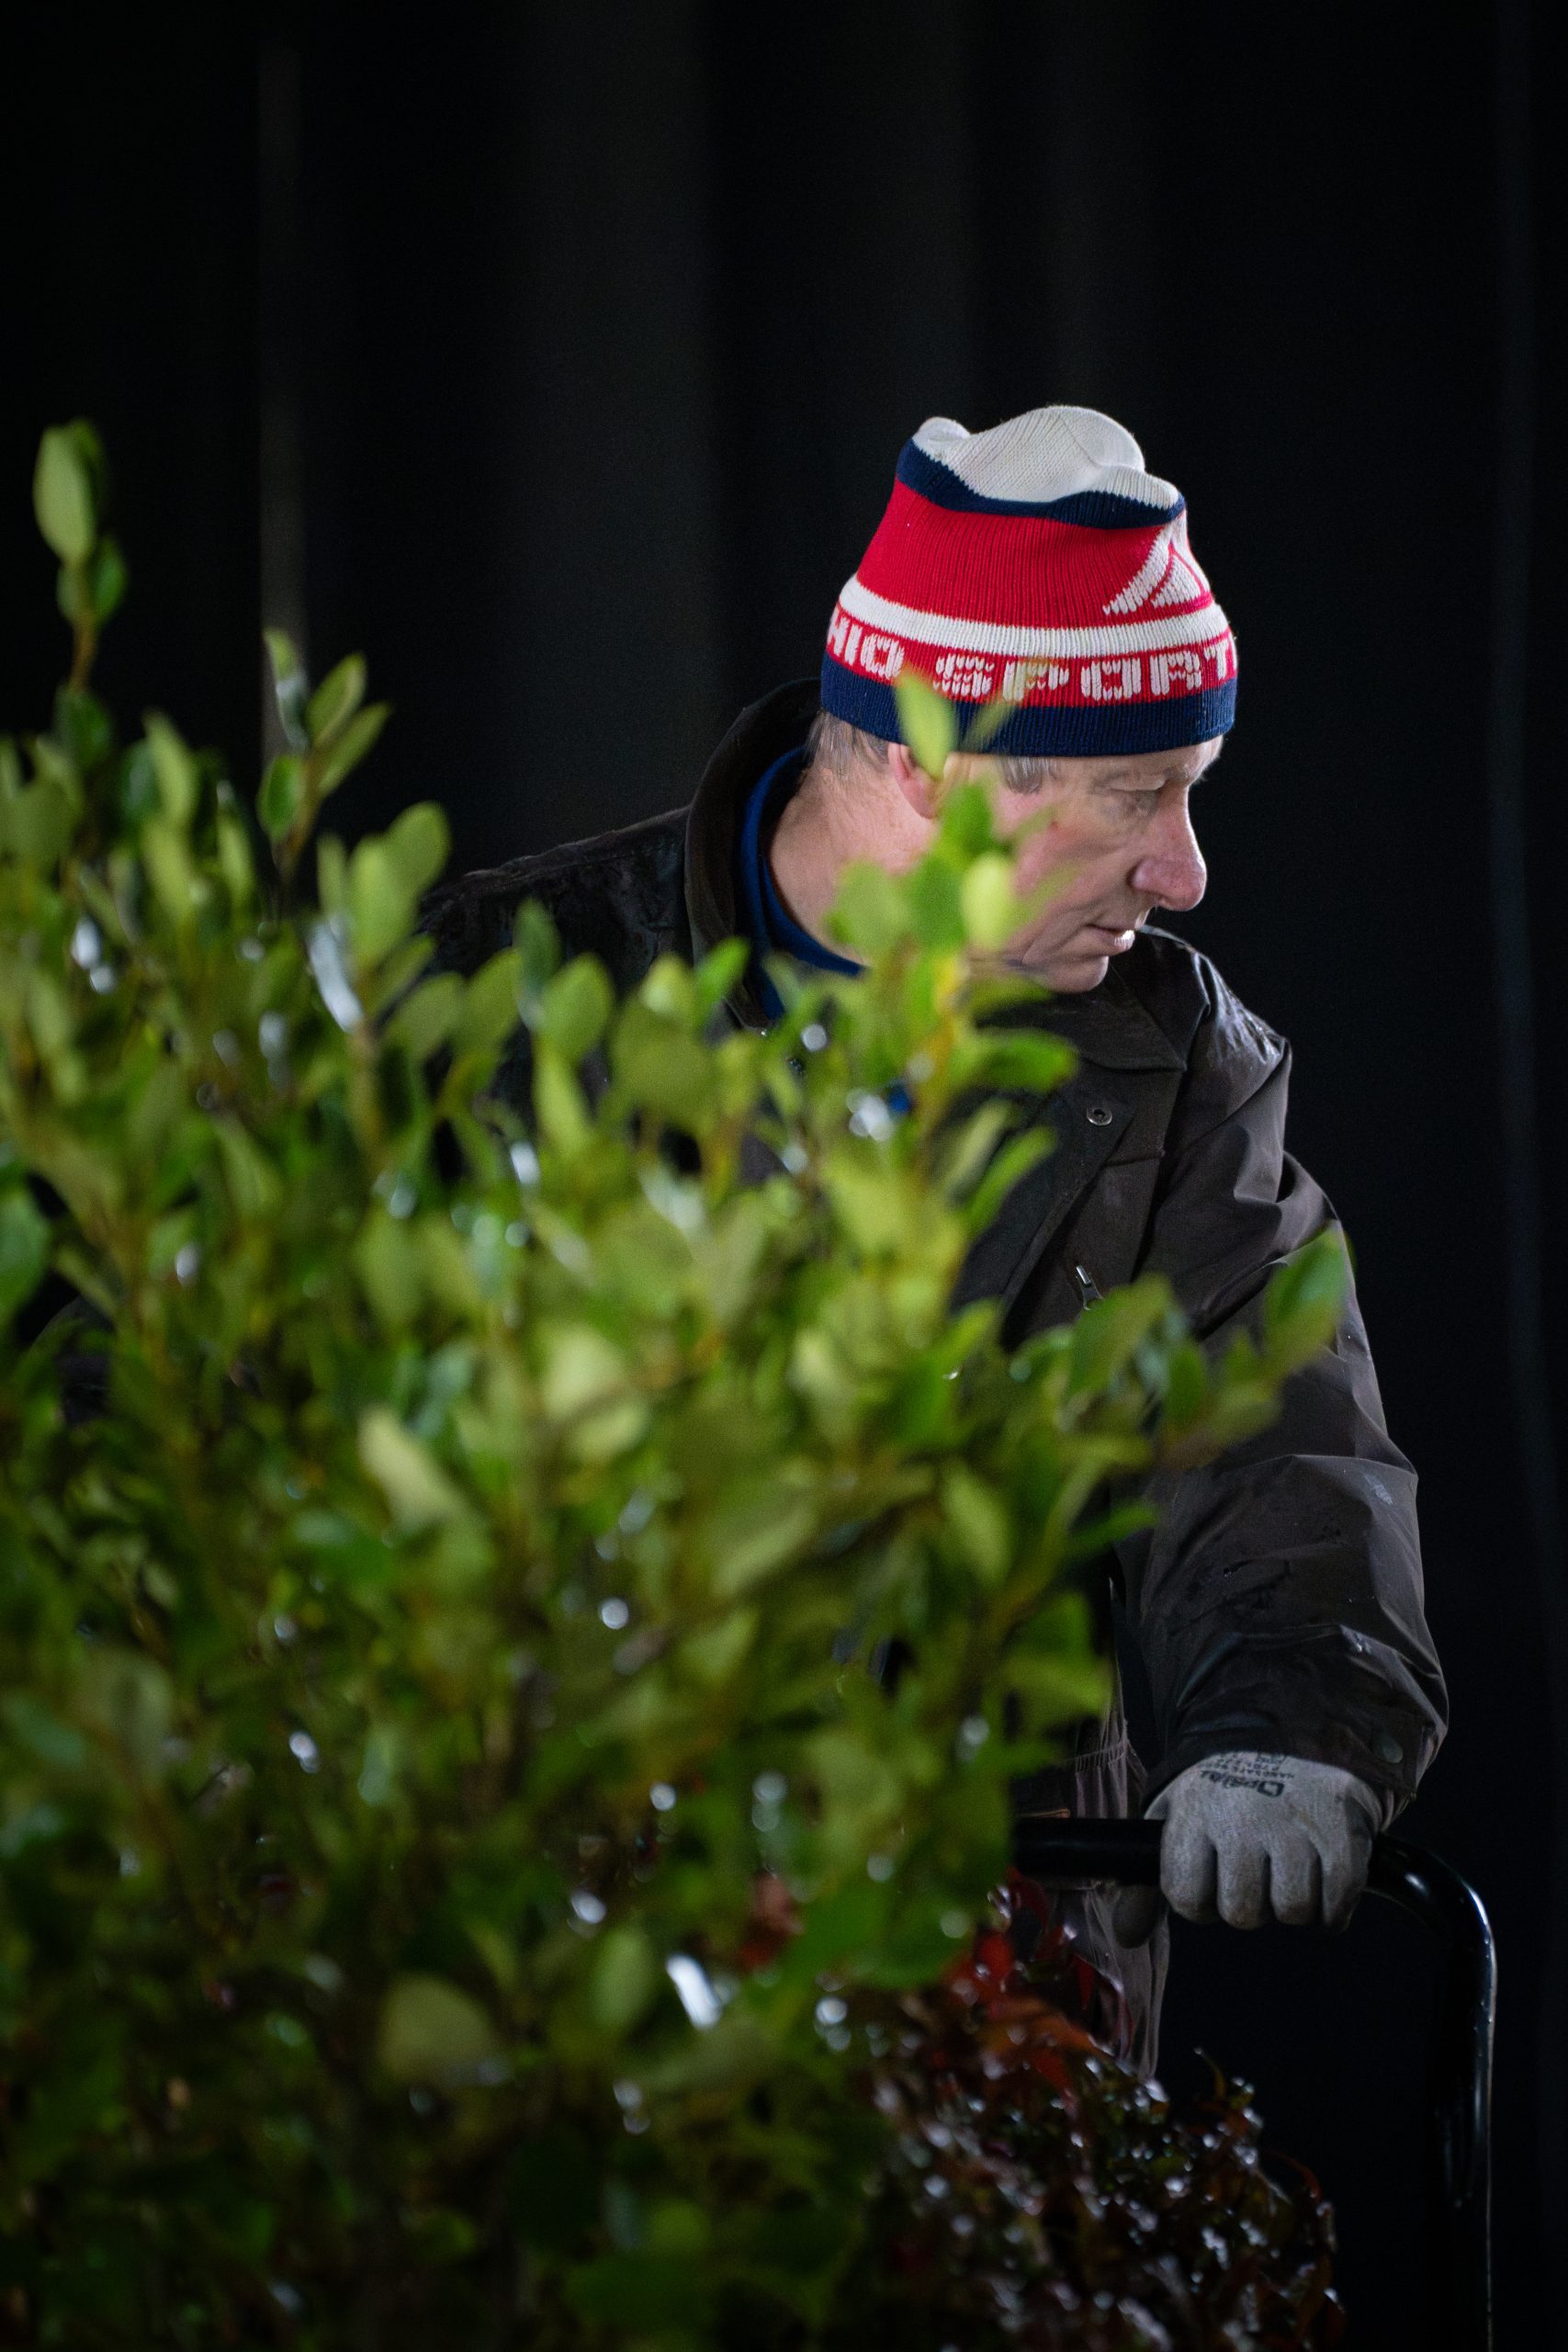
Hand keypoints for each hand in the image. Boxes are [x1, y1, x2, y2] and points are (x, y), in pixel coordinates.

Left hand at [1112, 1751, 1379, 1943]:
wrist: (1291, 1733)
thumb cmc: (1222, 1791)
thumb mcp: (1174, 1819)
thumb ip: (1145, 1882)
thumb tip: (1127, 1936)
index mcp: (1195, 1811)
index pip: (1187, 1897)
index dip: (1200, 1900)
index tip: (1211, 1878)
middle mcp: (1243, 1815)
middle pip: (1242, 1913)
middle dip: (1249, 1903)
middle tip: (1255, 1870)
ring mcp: (1295, 1822)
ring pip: (1292, 1911)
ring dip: (1293, 1903)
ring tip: (1288, 1867)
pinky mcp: (1341, 1830)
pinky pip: (1336, 1904)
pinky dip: (1332, 1907)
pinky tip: (1321, 1878)